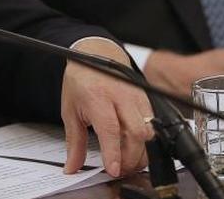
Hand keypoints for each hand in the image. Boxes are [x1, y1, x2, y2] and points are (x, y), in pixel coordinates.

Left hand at [60, 38, 152, 177]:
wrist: (96, 54)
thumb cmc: (82, 80)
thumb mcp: (70, 111)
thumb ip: (74, 142)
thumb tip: (72, 167)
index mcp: (97, 97)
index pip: (110, 128)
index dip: (113, 152)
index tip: (113, 169)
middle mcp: (120, 96)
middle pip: (135, 133)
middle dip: (130, 158)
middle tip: (119, 169)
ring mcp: (136, 97)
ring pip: (148, 130)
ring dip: (140, 152)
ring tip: (127, 161)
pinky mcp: (146, 99)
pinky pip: (152, 124)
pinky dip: (145, 141)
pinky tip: (134, 147)